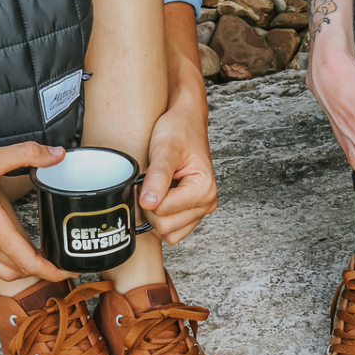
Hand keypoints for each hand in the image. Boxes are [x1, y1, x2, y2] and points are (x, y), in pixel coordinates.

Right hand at [0, 141, 72, 281]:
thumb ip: (26, 154)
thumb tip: (55, 154)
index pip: (31, 262)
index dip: (54, 270)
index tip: (71, 268)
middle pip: (18, 271)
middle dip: (41, 269)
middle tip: (57, 257)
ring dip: (19, 266)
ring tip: (35, 252)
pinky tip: (3, 241)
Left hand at [139, 99, 216, 243]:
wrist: (184, 122)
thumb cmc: (178, 131)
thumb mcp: (165, 149)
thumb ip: (157, 177)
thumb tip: (149, 203)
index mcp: (204, 189)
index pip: (163, 212)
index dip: (147, 196)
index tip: (148, 176)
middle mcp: (206, 203)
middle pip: (165, 227)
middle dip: (151, 207)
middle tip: (150, 182)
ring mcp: (199, 210)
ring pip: (168, 233)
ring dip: (155, 214)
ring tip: (157, 189)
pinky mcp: (191, 212)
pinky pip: (172, 231)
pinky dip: (161, 218)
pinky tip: (160, 197)